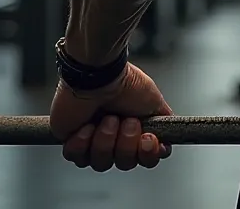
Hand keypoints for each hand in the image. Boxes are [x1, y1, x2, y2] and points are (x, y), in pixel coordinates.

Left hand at [49, 63, 173, 171]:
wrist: (99, 77)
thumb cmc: (126, 83)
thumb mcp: (154, 100)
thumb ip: (163, 122)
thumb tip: (167, 141)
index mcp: (136, 130)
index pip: (145, 157)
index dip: (147, 154)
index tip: (147, 140)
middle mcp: (116, 138)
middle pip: (125, 163)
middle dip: (125, 143)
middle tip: (126, 121)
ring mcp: (93, 142)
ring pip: (101, 163)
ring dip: (105, 140)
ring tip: (105, 118)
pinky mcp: (72, 142)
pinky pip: (78, 158)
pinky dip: (84, 141)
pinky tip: (87, 125)